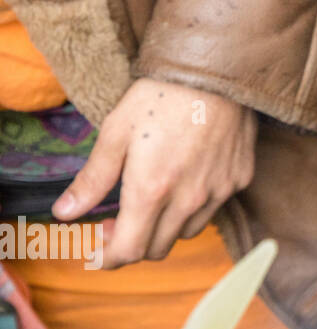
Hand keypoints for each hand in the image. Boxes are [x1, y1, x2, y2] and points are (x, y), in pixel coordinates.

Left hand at [53, 78, 256, 267]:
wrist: (217, 71)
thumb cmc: (161, 96)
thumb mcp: (115, 132)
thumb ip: (92, 179)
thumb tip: (64, 213)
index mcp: (152, 190)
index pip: (129, 250)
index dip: (108, 258)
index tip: (98, 249)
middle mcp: (188, 199)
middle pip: (157, 249)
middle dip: (133, 242)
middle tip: (118, 219)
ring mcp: (218, 190)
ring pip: (186, 232)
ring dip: (164, 227)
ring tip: (154, 198)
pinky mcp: (239, 178)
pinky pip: (213, 207)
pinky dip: (194, 205)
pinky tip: (186, 177)